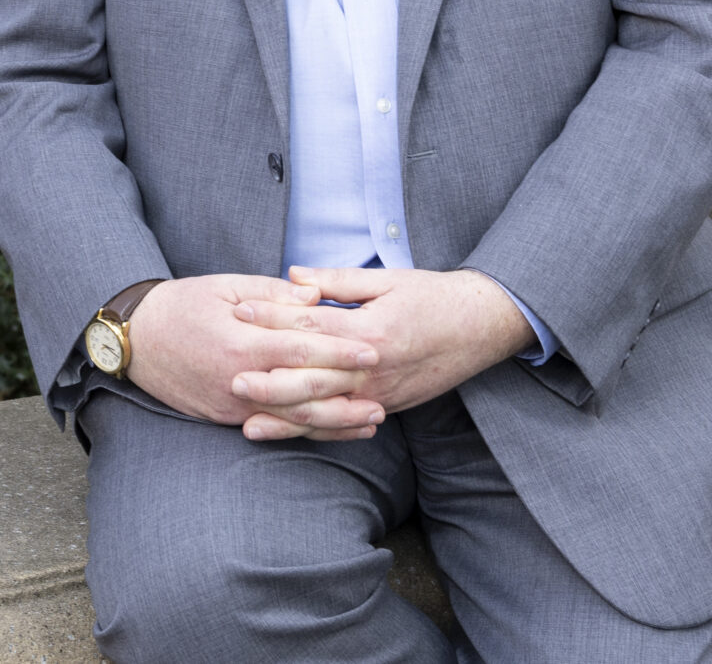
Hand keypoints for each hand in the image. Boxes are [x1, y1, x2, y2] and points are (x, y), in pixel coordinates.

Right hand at [126, 274, 386, 441]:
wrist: (136, 340)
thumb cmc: (183, 305)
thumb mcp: (226, 287)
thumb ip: (274, 294)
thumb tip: (316, 297)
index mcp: (241, 341)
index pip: (301, 348)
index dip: (340, 351)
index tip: (374, 350)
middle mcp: (239, 380)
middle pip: (304, 390)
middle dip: (347, 392)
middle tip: (384, 392)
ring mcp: (233, 405)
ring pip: (292, 417)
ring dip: (335, 421)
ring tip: (372, 419)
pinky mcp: (227, 419)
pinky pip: (274, 427)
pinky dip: (306, 430)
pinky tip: (333, 431)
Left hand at [229, 268, 532, 430]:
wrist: (481, 327)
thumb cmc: (433, 296)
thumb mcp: (387, 279)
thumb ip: (337, 280)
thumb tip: (293, 275)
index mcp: (370, 330)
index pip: (311, 326)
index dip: (272, 318)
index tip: (239, 312)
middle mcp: (373, 368)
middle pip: (312, 379)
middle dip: (269, 382)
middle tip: (230, 379)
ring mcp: (380, 394)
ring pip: (325, 412)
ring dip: (285, 419)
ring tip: (247, 421)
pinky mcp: (386, 407)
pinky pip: (344, 425)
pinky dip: (314, 432)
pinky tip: (289, 435)